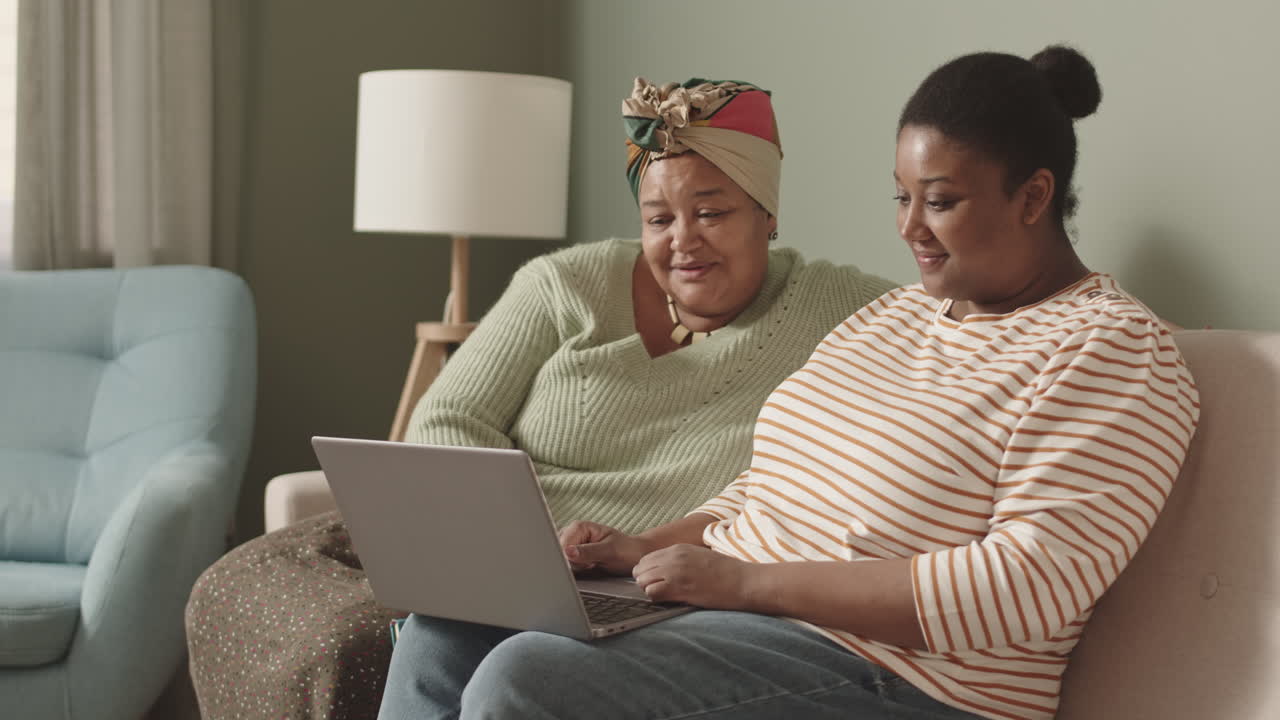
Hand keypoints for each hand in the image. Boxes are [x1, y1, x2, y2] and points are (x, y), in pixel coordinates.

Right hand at [558, 521, 655, 575]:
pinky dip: (578, 573)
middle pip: (559, 555)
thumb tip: (568, 552)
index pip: (562, 545)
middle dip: (574, 565)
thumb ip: (588, 552)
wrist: (634, 557)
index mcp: (579, 526)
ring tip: (593, 564)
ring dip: (577, 569)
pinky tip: (589, 568)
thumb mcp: (609, 551)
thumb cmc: (626, 550)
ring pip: (562, 564)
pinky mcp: (573, 557)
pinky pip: (567, 569)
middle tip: (593, 563)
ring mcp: (571, 546)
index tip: (586, 562)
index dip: (571, 558)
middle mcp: (572, 534)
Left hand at [633, 544, 754, 608]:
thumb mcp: (700, 556)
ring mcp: (676, 572)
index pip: (646, 559)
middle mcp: (673, 558)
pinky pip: (652, 594)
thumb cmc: (726, 572)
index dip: (648, 573)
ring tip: (665, 596)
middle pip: (640, 570)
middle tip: (659, 591)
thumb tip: (667, 570)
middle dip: (645, 582)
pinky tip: (670, 601)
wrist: (743, 581)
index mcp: (678, 549)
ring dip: (649, 591)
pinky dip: (656, 599)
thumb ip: (681, 560)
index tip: (657, 582)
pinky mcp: (680, 588)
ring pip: (642, 581)